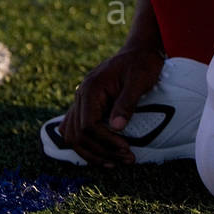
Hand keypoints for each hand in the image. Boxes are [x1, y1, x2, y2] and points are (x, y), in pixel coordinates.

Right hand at [59, 46, 164, 166]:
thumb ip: (126, 104)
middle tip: (127, 159)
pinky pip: (76, 128)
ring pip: (72, 134)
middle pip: (77, 134)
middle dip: (101, 151)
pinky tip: (102, 153)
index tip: (127, 149)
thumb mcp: (138, 81)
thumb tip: (117, 128)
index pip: (88, 125)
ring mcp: (81, 100)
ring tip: (114, 162)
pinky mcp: (87, 105)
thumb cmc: (141, 63)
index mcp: (90, 88)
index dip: (106, 142)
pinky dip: (86, 144)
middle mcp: (81, 95)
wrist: (139, 51)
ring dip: (92, 152)